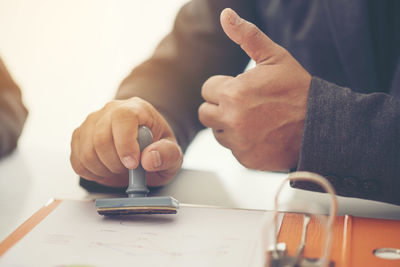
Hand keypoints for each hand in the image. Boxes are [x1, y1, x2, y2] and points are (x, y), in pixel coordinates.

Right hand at [70, 97, 182, 186]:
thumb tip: (149, 159)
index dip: (125, 144)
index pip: (123, 118)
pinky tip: (106, 170)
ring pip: (86, 152)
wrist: (143, 148)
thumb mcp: (173, 153)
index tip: (133, 164)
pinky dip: (92, 173)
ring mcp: (91, 123)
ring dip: (104, 169)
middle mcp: (110, 111)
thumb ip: (167, 154)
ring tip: (119, 168)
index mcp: (136, 108)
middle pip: (100, 138)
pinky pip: (78, 161)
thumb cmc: (157, 147)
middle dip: (115, 163)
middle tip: (129, 169)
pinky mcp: (79, 137)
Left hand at [198, 8, 310, 170]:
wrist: (320, 126)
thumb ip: (247, 36)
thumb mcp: (274, 57)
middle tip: (244, 104)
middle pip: (205, 113)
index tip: (240, 89)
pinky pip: (233, 149)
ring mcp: (238, 142)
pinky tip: (261, 135)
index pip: (207, 90)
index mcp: (233, 93)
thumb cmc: (298, 89)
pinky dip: (243, 144)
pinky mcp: (246, 159)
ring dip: (229, 126)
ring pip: (217, 132)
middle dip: (220, 107)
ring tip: (254, 120)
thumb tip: (226, 15)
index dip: (223, 87)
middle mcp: (231, 120)